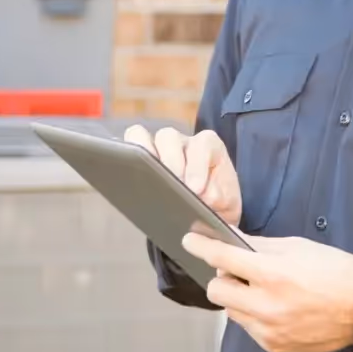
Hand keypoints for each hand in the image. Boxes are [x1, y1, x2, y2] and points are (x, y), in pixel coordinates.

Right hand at [123, 124, 242, 227]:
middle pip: (167, 137)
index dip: (196, 166)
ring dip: (143, 157)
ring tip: (148, 182)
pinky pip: (125, 150)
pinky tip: (129, 184)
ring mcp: (157, 149)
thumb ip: (219, 200)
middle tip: (173, 186)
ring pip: (140, 136)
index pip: (201, 146)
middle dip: (169, 161)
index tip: (195, 190)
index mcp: (208, 146)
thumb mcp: (228, 206)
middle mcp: (181, 143)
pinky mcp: (140, 160)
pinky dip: (124, 161)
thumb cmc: (219, 206)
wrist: (208, 215)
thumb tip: (201, 197)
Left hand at [181, 231, 352, 351]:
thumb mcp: (297, 247)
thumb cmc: (334, 271)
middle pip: (216, 291)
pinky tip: (277, 307)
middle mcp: (267, 306)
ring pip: (231, 312)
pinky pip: (248, 327)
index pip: (223, 259)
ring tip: (265, 290)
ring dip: (239, 298)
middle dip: (223, 278)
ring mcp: (269, 330)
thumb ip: (258, 245)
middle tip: (239, 271)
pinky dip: (254, 315)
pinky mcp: (274, 346)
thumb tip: (228, 238)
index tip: (190, 240)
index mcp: (273, 275)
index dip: (201, 246)